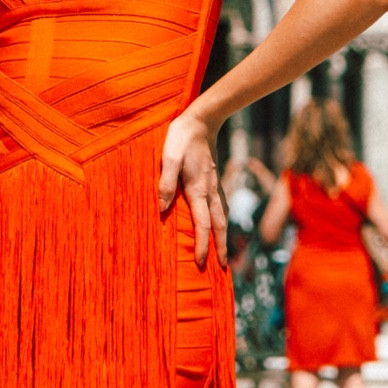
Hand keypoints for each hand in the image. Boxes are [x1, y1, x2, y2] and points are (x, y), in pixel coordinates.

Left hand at [159, 106, 226, 268]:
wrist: (203, 120)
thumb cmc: (181, 138)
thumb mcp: (169, 158)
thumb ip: (166, 183)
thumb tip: (162, 209)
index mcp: (198, 189)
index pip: (203, 224)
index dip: (202, 245)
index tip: (201, 263)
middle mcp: (210, 191)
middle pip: (219, 225)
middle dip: (221, 247)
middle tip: (224, 267)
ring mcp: (215, 186)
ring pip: (223, 217)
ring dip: (224, 236)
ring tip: (224, 252)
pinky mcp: (214, 181)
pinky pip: (221, 207)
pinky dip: (222, 221)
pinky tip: (220, 225)